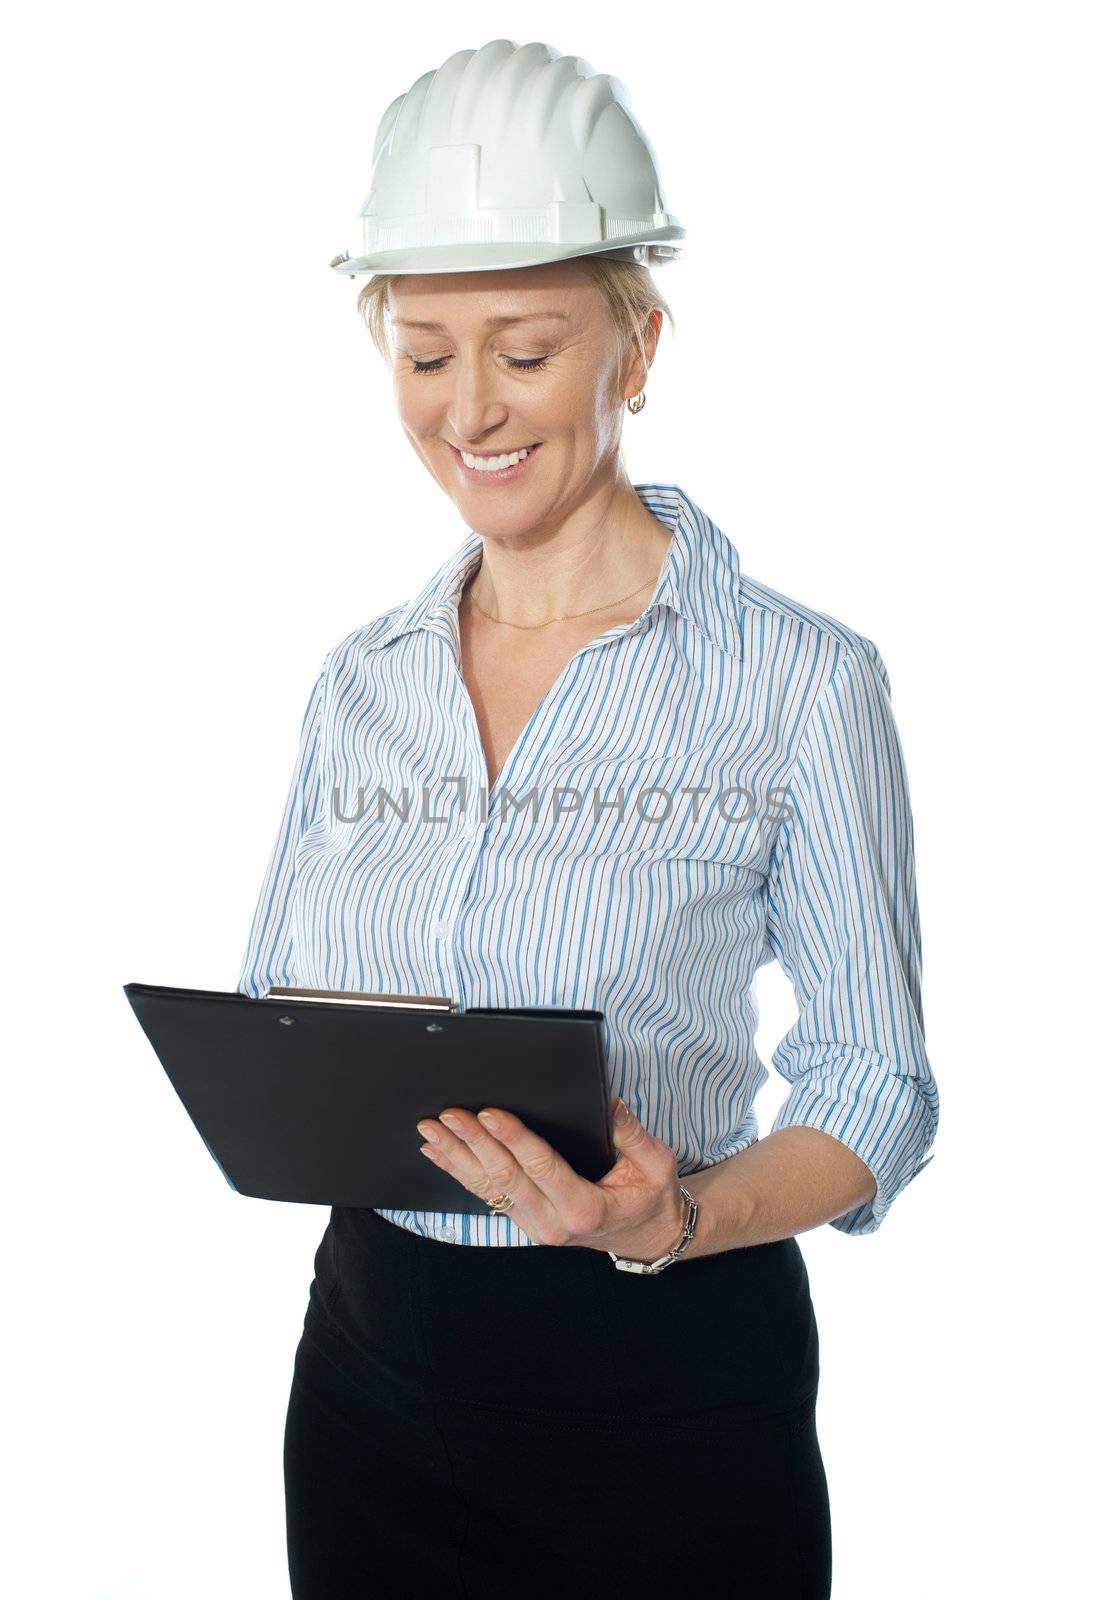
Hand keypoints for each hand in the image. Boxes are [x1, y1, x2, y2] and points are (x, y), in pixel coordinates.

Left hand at [416, 1097, 686, 1258]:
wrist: (645, 1236)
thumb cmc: (650, 1197)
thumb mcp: (657, 1165)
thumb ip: (632, 1135)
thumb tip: (609, 1103)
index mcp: (585, 1208)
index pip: (542, 1167)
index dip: (514, 1139)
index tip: (490, 1114)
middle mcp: (553, 1222)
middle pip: (506, 1177)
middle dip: (474, 1142)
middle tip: (449, 1114)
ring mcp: (534, 1225)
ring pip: (488, 1188)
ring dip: (456, 1156)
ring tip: (430, 1129)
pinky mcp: (524, 1220)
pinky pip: (486, 1194)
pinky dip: (459, 1170)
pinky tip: (437, 1152)